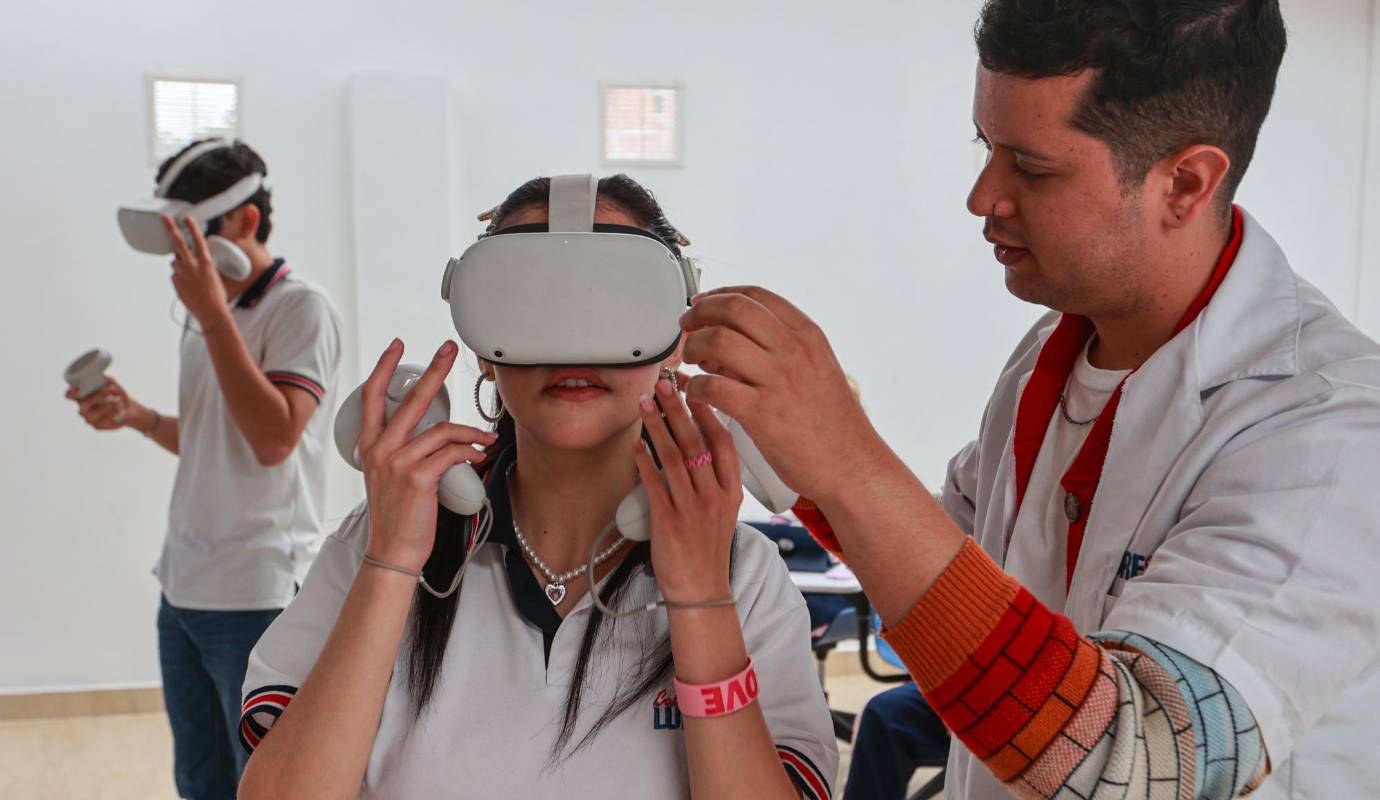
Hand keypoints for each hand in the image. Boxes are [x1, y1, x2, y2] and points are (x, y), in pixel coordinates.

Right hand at [66, 376, 153, 431]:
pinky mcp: (97, 426)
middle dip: (98, 396)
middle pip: (83, 404)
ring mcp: (88, 418)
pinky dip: (112, 414)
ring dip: (108, 407)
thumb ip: (109, 381)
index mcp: (82, 396)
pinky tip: (120, 409)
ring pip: (92, 415)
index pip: (69, 396)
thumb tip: (105, 378)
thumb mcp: (114, 386)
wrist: (129, 409)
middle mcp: (83, 408)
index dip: (70, 393)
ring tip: (120, 401)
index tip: (78, 388)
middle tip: (112, 390)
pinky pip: (102, 421)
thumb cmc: (117, 395)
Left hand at [161, 214, 230, 330]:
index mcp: (205, 261)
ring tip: (190, 275)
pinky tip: (189, 285)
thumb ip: (201, 265)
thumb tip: (190, 261)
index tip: (187, 218)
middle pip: (178, 242)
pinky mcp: (175, 281)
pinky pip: (175, 274)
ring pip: (175, 260)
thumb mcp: (213, 275)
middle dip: (170, 228)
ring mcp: (181, 273)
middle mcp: (191, 265)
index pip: (197, 239)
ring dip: (180, 263)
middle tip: (164, 218)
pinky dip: (180, 277)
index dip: (192, 227)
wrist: (211, 311)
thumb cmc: (216, 296)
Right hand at [358, 339, 497, 570]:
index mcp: (371, 446)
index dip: (384, 368)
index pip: (372, 396)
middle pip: (412, 398)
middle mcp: (381, 449)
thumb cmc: (398, 516)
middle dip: (435, 369)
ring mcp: (398, 462)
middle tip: (449, 349)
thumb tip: (436, 434)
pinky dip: (471, 451)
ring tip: (486, 439)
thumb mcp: (389, 477)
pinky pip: (452, 452)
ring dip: (471, 432)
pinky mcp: (418, 477)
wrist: (393, 550)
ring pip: (442, 429)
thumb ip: (403, 451)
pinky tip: (479, 456)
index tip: (397, 346)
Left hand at [635, 378, 742, 603]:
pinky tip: (636, 444)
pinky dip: (644, 461)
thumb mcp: (724, 511)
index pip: (724, 443)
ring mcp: (691, 509)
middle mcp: (714, 497)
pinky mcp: (668, 523)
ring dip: (656, 426)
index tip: (695, 390)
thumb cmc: (708, 549)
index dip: (708, 413)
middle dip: (677, 409)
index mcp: (731, 492)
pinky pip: (654, 484)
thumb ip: (715, 479)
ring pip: (673, 457)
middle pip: (696, 442)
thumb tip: (698, 444)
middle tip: (663, 385)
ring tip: (644, 404)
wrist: (701, 590)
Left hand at [678, 286, 883, 502]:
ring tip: (691, 361)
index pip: (755, 295)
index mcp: (807, 336)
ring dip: (694, 347)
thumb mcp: (818, 369)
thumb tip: (735, 338)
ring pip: (718, 341)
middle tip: (687, 328)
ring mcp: (778, 380)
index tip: (702, 303)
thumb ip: (782, 349)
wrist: (851, 464)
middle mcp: (793, 351)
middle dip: (700, 313)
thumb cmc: (833, 424)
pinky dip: (695, 386)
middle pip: (733, 309)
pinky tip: (696, 392)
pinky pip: (712, 386)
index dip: (720, 294)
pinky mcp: (761, 413)